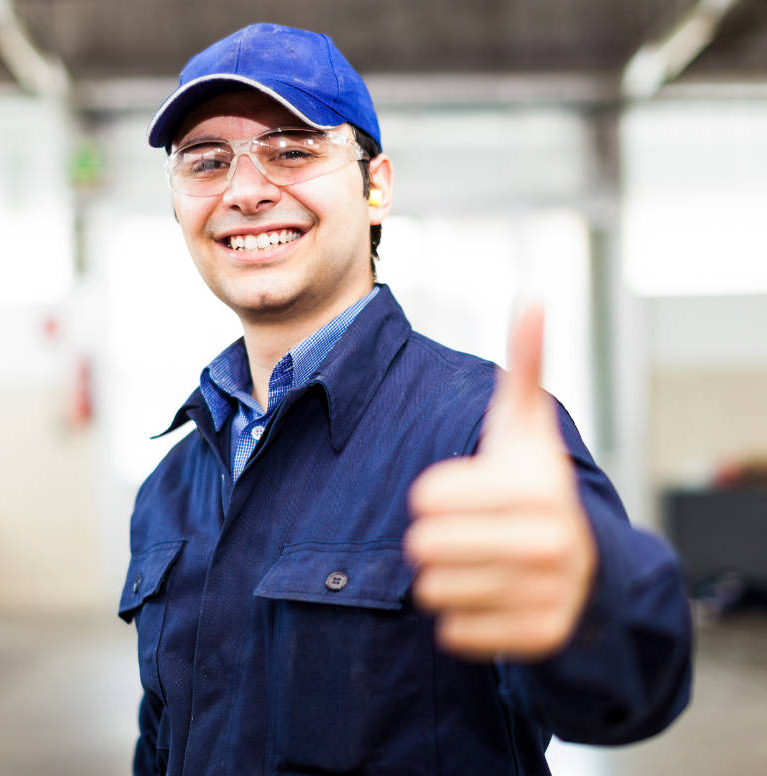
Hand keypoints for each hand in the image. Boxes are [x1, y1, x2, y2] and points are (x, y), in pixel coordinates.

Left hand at [405, 303, 596, 660]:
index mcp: (535, 489)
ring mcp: (545, 597)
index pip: (426, 498)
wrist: (584, 563)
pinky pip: (452, 633)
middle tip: (462, 531)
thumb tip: (533, 299)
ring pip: (432, 591)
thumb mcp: (526, 427)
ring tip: (474, 561)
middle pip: (424, 547)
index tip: (455, 493)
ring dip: (441, 575)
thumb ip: (524, 366)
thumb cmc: (535, 485)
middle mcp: (546, 546)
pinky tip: (486, 593)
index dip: (433, 494)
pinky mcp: (536, 639)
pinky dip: (459, 614)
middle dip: (433, 537)